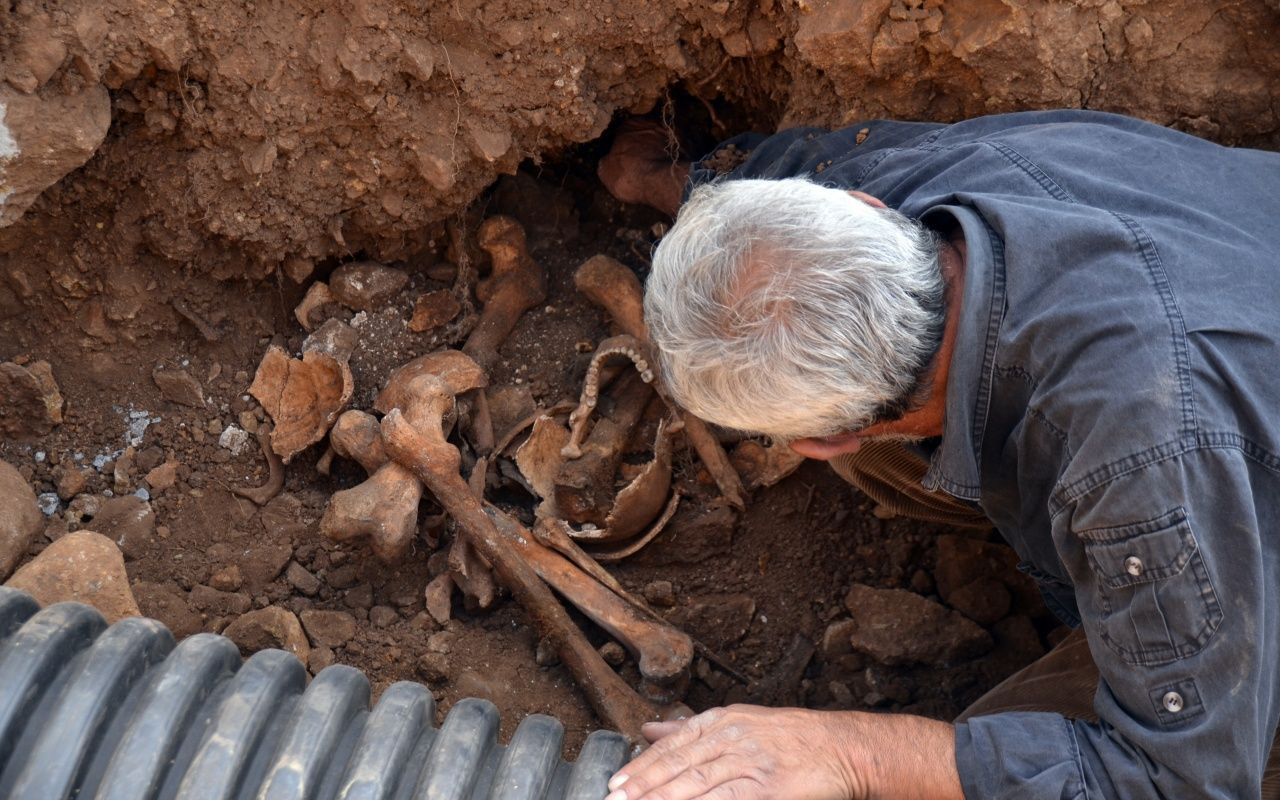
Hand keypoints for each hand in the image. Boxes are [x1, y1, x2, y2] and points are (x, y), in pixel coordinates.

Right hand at [598, 118, 689, 214]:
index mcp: (627, 125)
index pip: (620, 132)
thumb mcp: (606, 172)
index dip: (620, 146)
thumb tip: (608, 160)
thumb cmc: (630, 175)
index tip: (622, 159)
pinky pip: (677, 147)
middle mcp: (650, 122)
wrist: (663, 181)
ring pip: (660, 138)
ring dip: (658, 148)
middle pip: (643, 132)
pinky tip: (670, 167)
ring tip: (656, 166)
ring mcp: (670, 130)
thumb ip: (606, 160)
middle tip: (640, 162)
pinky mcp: (688, 141)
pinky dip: (673, 154)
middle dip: (641, 144)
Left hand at [606, 705, 864, 799]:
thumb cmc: (788, 738)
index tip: (616, 782)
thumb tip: (648, 729)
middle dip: (643, 786)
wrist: (840, 747)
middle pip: (679, 765)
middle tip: (614, 799)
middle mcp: (732, 738)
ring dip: (662, 799)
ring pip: (696, 784)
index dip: (643, 766)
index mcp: (723, 721)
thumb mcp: (738, 721)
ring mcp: (750, 764)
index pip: (673, 744)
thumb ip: (691, 729)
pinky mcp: (767, 791)